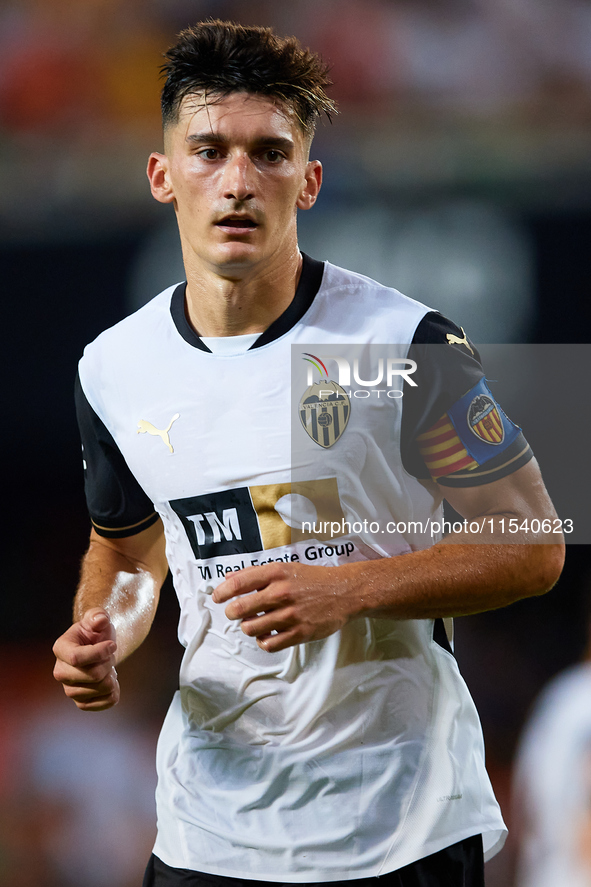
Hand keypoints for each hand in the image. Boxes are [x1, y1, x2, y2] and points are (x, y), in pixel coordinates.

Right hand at [52, 608, 118, 710]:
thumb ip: (98, 615)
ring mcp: (70, 689)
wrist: (99, 648)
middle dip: (109, 663)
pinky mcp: (81, 702)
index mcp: (61, 649)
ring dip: (112, 676)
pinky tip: (112, 681)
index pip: (77, 658)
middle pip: (93, 675)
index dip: (99, 653)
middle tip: (110, 656)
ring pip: (101, 688)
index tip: (113, 645)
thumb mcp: (97, 618)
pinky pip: (104, 703)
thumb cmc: (96, 631)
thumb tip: (100, 620)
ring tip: (108, 667)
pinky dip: (114, 692)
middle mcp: (60, 672)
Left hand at [212, 562, 356, 651]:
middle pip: (239, 609)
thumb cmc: (312, 579)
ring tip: (254, 622)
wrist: (344, 592)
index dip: (221, 592)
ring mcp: (291, 614)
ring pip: (251, 628)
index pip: (238, 583)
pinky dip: (262, 641)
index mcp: (276, 573)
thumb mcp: (284, 568)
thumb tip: (228, 579)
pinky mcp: (300, 633)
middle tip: (235, 613)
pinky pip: (269, 644)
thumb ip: (256, 574)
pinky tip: (266, 634)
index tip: (217, 598)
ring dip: (247, 626)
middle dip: (231, 612)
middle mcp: (281, 593)